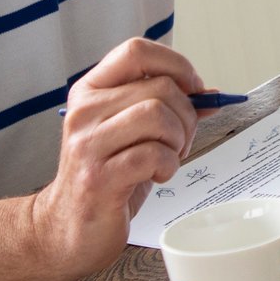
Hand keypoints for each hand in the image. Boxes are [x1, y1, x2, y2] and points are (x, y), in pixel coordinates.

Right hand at [31, 38, 207, 274]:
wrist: (68, 229)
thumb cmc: (106, 177)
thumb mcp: (133, 134)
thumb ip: (166, 108)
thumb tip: (211, 95)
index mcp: (91, 91)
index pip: (137, 51)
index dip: (176, 65)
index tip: (193, 89)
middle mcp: (85, 111)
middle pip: (160, 87)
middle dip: (186, 115)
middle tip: (179, 141)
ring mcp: (88, 144)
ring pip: (158, 115)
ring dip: (178, 140)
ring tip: (168, 158)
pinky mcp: (99, 177)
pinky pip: (154, 154)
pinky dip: (169, 165)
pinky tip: (158, 176)